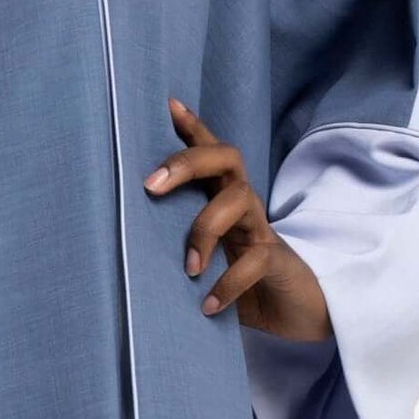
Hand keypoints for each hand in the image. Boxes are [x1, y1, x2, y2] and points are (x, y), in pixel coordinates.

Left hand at [144, 101, 331, 343]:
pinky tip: (208, 305)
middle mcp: (243, 206)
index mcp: (224, 199)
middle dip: (187, 163)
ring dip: (205, 229)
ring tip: (188, 268)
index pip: (211, 153)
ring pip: (239, 200)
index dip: (193, 127)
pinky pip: (256, 259)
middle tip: (151, 186)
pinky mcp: (277, 261)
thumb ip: (175, 246)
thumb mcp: (204, 258)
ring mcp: (261, 230)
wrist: (297, 313)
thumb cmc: (241, 282)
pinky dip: (229, 282)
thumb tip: (121, 247)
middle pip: (226, 159)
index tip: (168, 105)